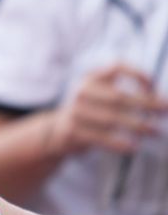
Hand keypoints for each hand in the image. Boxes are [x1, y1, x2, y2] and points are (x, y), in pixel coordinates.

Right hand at [46, 64, 167, 156]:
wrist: (59, 131)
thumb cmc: (91, 111)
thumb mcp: (100, 93)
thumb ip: (122, 90)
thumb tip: (157, 98)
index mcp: (90, 78)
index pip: (116, 67)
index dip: (137, 73)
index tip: (154, 86)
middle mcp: (81, 91)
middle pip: (119, 96)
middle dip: (146, 103)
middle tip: (166, 109)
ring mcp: (76, 112)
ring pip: (112, 119)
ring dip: (138, 126)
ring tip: (156, 132)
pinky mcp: (73, 131)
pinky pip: (101, 138)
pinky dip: (120, 143)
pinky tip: (135, 147)